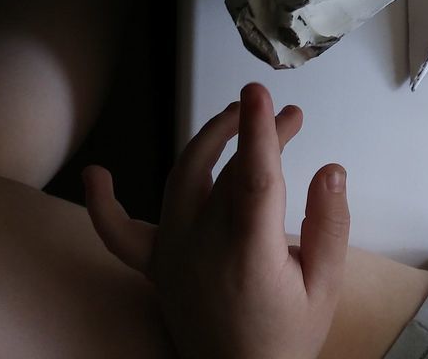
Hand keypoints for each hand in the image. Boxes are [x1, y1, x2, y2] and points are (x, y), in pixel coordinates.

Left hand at [82, 83, 349, 358]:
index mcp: (250, 254)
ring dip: (207, 139)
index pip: (254, 177)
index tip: (261, 94)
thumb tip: (331, 171)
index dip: (259, 132)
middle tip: (289, 115)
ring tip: (234, 117)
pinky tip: (96, 174)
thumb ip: (330, 226)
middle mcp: (203, 248)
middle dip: (258, 131)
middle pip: (228, 170)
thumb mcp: (325, 287)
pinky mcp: (156, 267)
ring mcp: (173, 255)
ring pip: (183, 178)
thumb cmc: (286, 338)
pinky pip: (119, 233)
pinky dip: (103, 204)